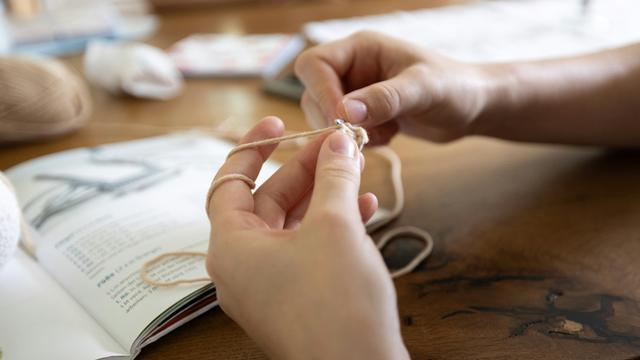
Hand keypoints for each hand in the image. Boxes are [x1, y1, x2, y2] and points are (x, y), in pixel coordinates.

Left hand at [206, 116, 409, 358]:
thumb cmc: (336, 304)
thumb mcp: (335, 228)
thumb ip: (333, 178)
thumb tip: (337, 143)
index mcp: (231, 247)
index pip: (228, 182)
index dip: (252, 148)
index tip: (277, 122)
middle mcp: (242, 267)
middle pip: (267, 202)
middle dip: (304, 170)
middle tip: (336, 145)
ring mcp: (269, 286)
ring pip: (292, 225)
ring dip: (324, 195)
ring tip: (355, 169)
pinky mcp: (296, 300)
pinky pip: (307, 251)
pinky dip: (332, 227)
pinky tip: (365, 207)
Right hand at [295, 31, 496, 143]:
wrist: (472, 107)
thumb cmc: (455, 87)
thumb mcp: (423, 90)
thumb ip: (385, 98)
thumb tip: (345, 111)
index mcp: (361, 48)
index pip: (313, 65)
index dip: (321, 93)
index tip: (343, 119)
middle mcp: (353, 67)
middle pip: (313, 94)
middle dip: (334, 119)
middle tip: (364, 134)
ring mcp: (357, 91)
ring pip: (326, 116)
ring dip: (350, 132)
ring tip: (385, 132)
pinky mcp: (364, 113)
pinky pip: (344, 132)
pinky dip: (362, 140)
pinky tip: (391, 135)